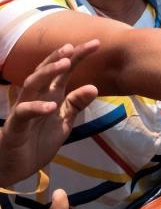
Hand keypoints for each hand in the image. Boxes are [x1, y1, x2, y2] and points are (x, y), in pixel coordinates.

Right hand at [0, 42, 99, 187]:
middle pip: (45, 71)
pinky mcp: (15, 125)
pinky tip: (51, 106)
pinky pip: (24, 113)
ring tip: (65, 64)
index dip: (78, 56)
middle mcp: (37, 96)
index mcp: (51, 93)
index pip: (64, 70)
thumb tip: (94, 87)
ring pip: (32, 85)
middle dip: (59, 57)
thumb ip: (77, 103)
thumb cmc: (40, 138)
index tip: (97, 43)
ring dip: (48, 72)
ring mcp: (24, 109)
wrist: (17, 165)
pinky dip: (37, 108)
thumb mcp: (65, 120)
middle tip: (73, 46)